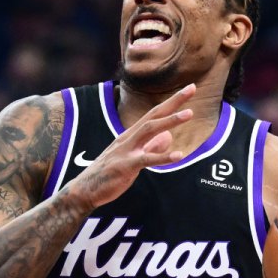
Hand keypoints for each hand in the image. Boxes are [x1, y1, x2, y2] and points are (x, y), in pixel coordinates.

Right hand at [67, 84, 195, 209]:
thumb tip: (168, 137)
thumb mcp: (133, 157)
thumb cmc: (109, 174)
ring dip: (170, 121)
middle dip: (173, 101)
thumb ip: (151, 147)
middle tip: (192, 87)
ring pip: (149, 130)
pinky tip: (179, 155)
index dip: (172, 102)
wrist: (85, 189)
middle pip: (154, 115)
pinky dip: (163, 156)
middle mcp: (129, 137)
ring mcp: (126, 150)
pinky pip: (146, 159)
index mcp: (131, 135)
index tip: (189, 89)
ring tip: (189, 114)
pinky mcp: (125, 166)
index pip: (154, 114)